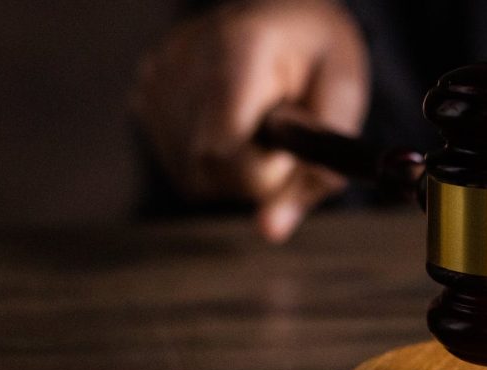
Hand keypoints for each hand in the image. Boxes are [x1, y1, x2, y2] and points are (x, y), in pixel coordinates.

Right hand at [131, 0, 368, 242]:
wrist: (284, 13)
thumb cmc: (319, 55)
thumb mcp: (343, 100)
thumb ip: (315, 170)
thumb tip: (270, 232)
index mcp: (240, 48)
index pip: (224, 150)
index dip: (263, 171)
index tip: (289, 147)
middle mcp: (185, 58)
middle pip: (205, 169)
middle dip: (252, 173)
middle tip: (280, 134)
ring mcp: (157, 75)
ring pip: (190, 175)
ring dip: (232, 170)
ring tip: (256, 123)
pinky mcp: (144, 92)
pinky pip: (177, 162)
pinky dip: (209, 159)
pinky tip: (230, 122)